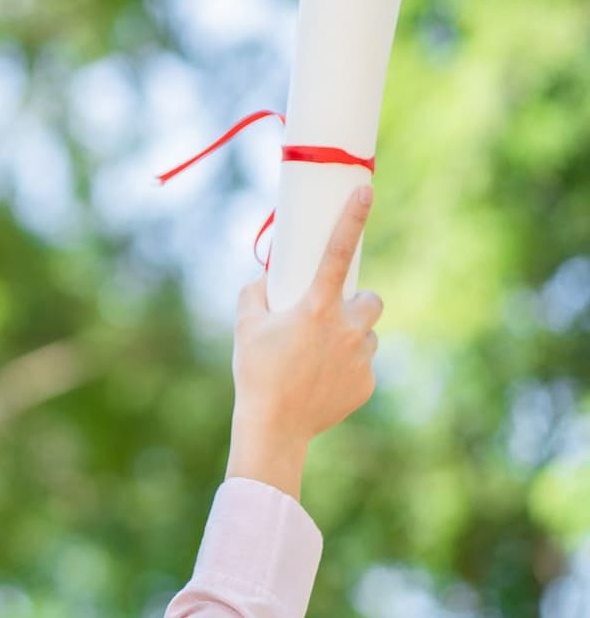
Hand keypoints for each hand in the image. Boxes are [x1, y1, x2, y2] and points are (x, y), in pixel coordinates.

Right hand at [226, 186, 382, 496]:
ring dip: (351, 337)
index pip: (337, 253)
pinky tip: (321, 383)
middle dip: (357, 303)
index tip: (367, 191)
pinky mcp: (367, 383)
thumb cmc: (255, 372)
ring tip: (318, 358)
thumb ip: (255, 294)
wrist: (274, 426)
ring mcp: (361, 357)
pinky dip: (347, 369)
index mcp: (315, 308)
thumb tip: (265, 278)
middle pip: (371, 300)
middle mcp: (346, 328)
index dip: (352, 219)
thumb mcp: (245, 326)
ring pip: (368, 335)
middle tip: (332, 316)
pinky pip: (363, 365)